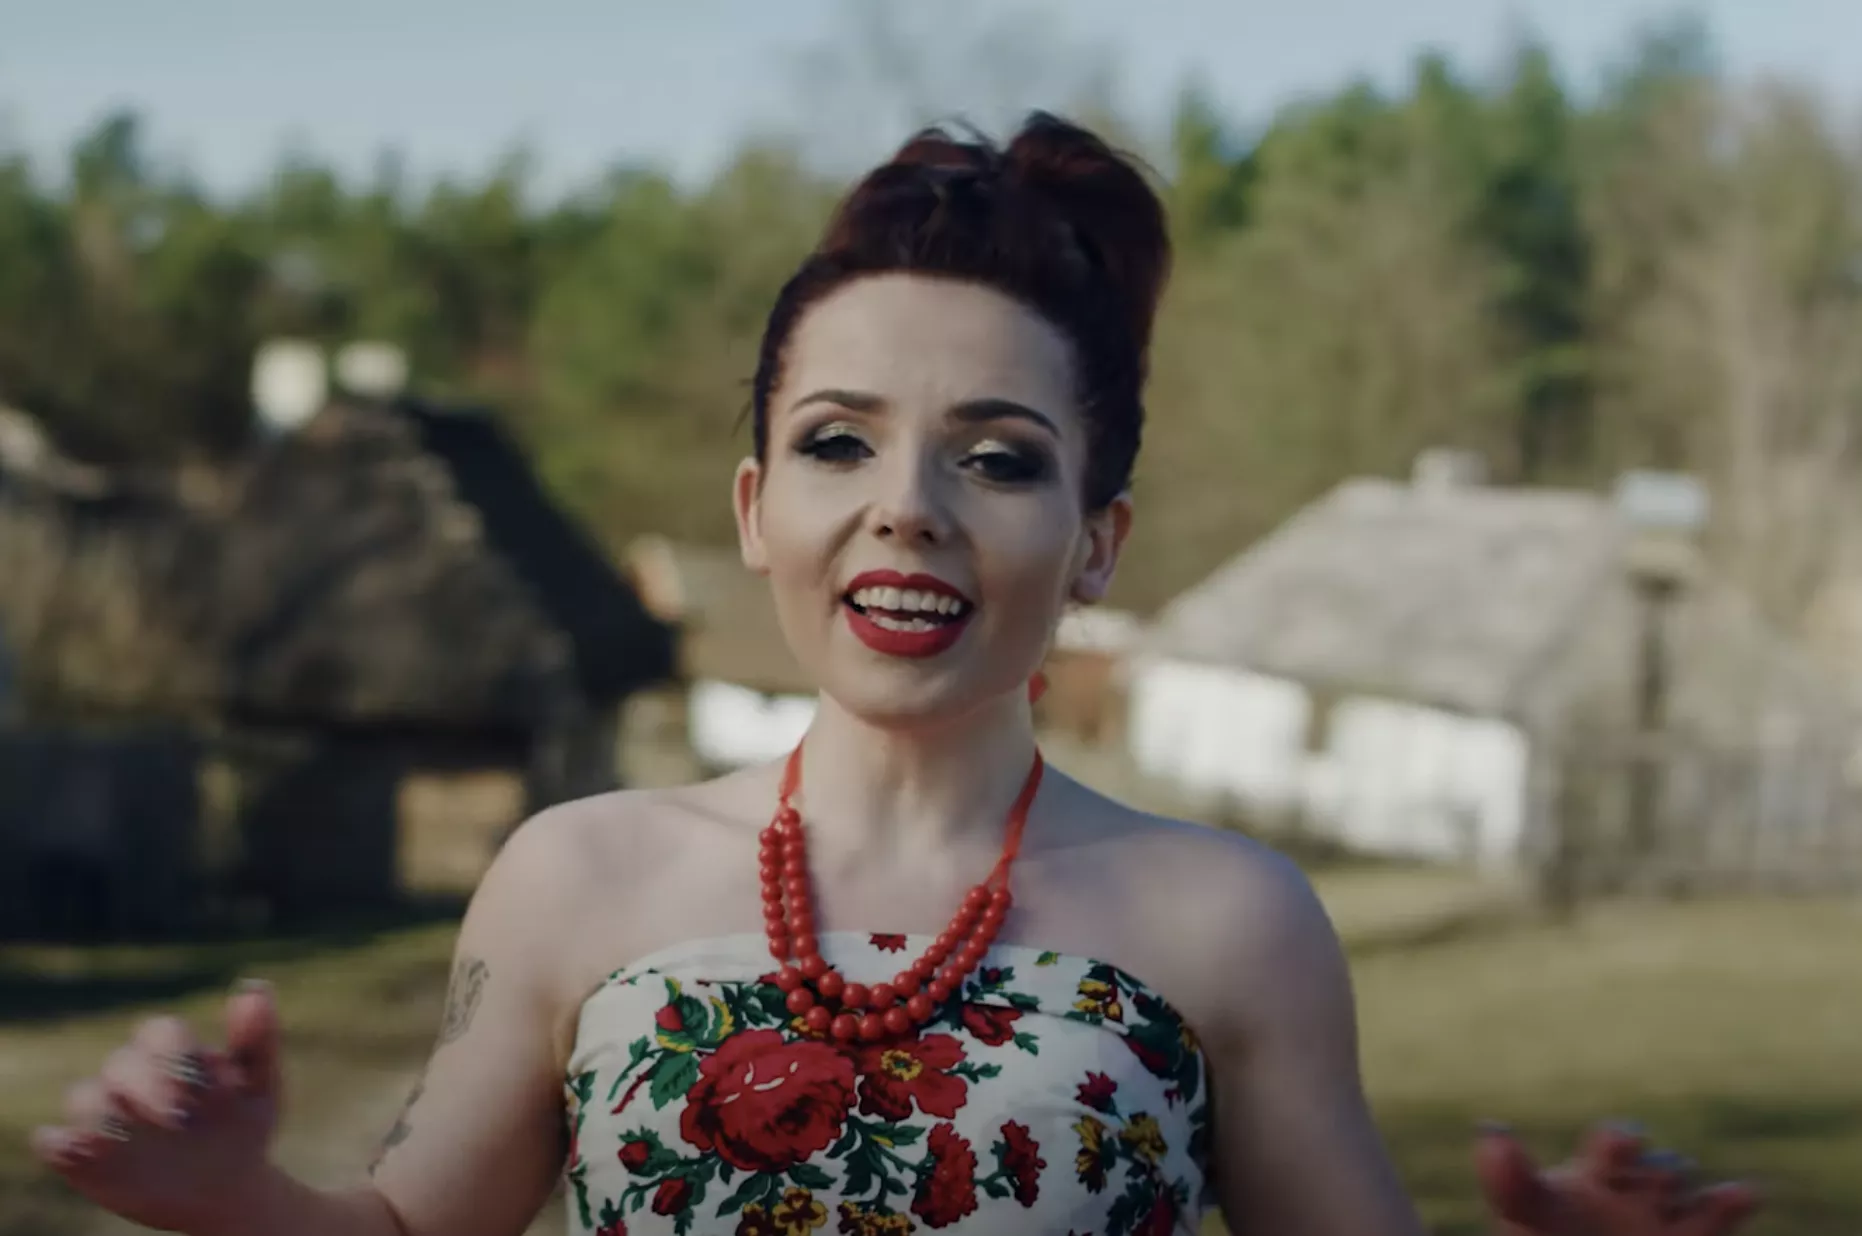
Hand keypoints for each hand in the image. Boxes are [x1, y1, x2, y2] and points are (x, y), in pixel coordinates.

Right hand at [30, 980, 284, 1234]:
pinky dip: (61, 1143)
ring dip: (102, 1113)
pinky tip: (81, 1152)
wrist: (223, 1187)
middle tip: (183, 1120)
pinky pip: (55, 1143)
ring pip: (83, 1096)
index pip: (159, 1031)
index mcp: (173, 1053)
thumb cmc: (242, 1126)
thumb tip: (255, 987)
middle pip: (121, 1063)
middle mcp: (133, 1078)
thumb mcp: (261, 1085)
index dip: (177, 1055)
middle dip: (147, 1087)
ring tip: (126, 1137)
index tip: (209, 1091)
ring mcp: (105, 1116)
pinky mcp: (82, 1155)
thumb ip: (257, 1038)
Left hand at [1475, 1122, 1758, 1235]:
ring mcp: (1663, 1217)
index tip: (1626, 1142)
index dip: (1622, 1140)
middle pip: (1655, 1168)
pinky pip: (1715, 1215)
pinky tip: (1745, 1191)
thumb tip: (1489, 1130)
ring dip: (1686, 1185)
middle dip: (1658, 1170)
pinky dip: (1731, 1202)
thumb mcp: (1524, 1213)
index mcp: (1595, 1173)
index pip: (1613, 1146)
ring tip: (1689, 1184)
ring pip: (1684, 1191)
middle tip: (1658, 1178)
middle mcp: (1634, 1189)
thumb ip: (1508, 1178)